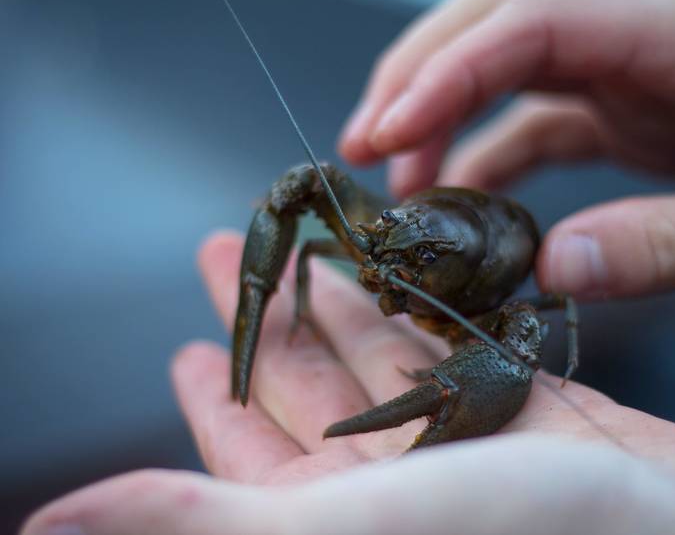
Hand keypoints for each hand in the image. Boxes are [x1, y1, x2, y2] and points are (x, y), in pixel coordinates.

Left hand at [23, 231, 674, 533]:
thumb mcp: (352, 527)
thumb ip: (212, 520)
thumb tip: (57, 524)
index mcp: (337, 518)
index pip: (251, 456)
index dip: (215, 403)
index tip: (186, 350)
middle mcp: (396, 487)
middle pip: (311, 395)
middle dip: (271, 328)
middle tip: (231, 267)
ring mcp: (462, 448)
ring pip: (381, 366)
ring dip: (341, 311)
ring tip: (308, 260)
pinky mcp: (523, 413)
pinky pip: (450, 356)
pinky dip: (421, 320)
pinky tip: (397, 284)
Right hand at [338, 0, 674, 299]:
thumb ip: (669, 241)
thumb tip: (551, 267)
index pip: (527, 22)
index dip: (445, 73)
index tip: (385, 135)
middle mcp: (635, 31)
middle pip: (494, 19)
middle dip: (417, 77)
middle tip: (361, 144)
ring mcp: (625, 67)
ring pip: (502, 68)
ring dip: (441, 119)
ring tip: (398, 184)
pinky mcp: (622, 106)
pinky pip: (534, 121)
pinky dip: (487, 159)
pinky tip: (463, 205)